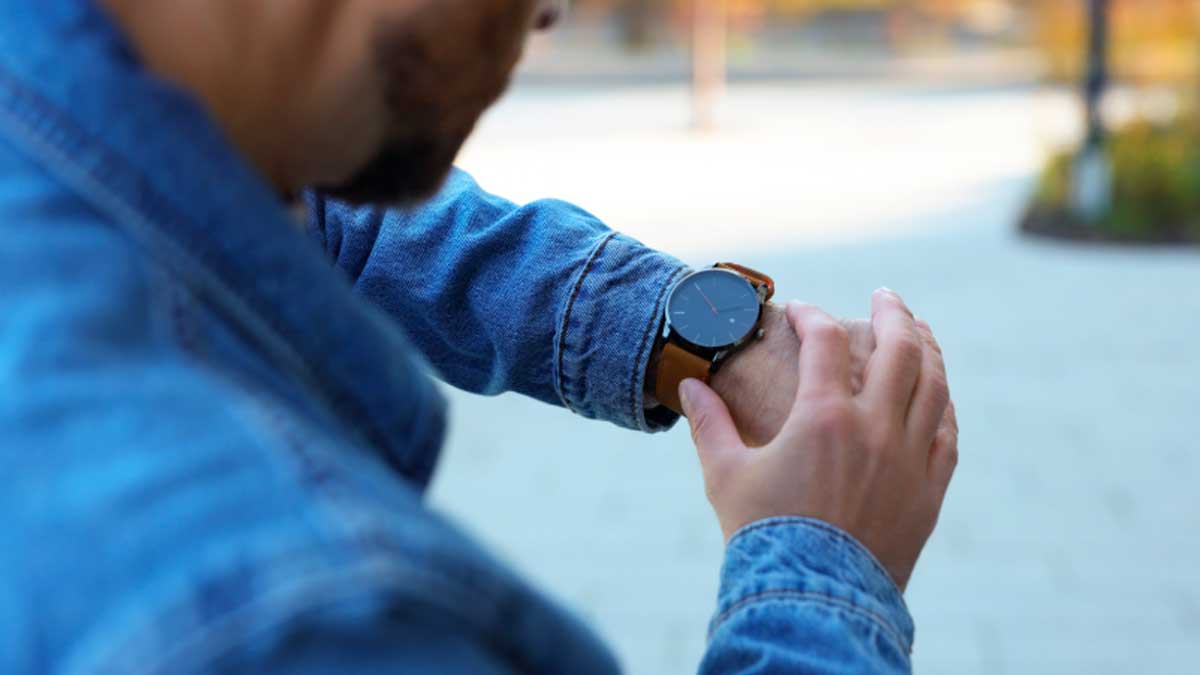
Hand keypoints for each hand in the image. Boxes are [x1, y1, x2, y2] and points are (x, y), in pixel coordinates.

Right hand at [679, 290, 957, 590]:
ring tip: (920, 332)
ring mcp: (910, 458)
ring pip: (934, 386)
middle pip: (900, 349)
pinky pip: (947, 434)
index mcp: (823, 416)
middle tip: (884, 296)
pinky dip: (944, 406)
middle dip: (893, 314)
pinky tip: (939, 395)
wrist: (814, 598)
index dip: (811, 317)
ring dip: (929, 350)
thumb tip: (688, 386)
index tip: (800, 312)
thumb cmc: (764, 535)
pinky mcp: (929, 491)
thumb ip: (709, 424)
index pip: (825, 342)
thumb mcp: (726, 474)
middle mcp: (875, 428)